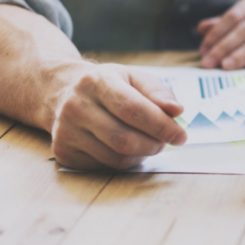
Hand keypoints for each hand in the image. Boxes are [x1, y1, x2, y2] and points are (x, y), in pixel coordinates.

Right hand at [47, 62, 187, 169]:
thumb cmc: (109, 85)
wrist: (63, 92)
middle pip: (124, 139)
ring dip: (142, 155)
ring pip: (116, 158)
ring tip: (148, 142)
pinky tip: (126, 147)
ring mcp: (65, 131)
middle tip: (166, 142)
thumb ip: (159, 92)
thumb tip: (177, 111)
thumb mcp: (134, 77)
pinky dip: (125, 161)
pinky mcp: (63, 152)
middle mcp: (76, 107)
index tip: (181, 136)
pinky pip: (105, 167)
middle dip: (154, 144)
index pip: (133, 109)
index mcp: (97, 81)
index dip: (161, 125)